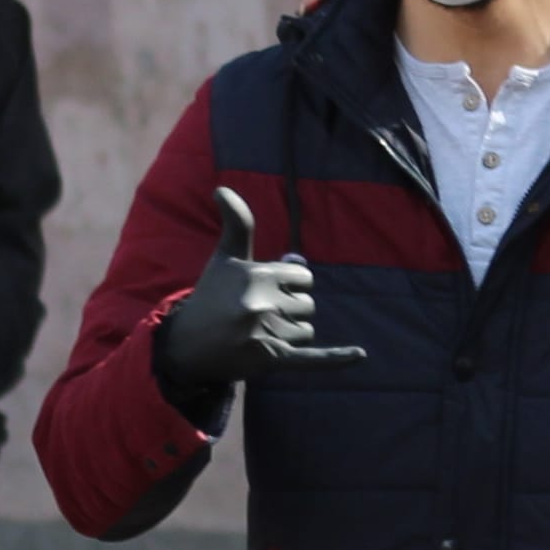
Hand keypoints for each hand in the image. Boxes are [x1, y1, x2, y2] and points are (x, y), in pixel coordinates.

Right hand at [149, 191, 370, 413]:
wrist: (188, 346)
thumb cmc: (211, 297)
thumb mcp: (225, 258)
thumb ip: (237, 223)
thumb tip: (223, 189)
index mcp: (258, 275)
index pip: (304, 277)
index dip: (289, 284)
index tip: (266, 292)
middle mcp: (263, 303)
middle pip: (307, 304)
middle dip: (290, 309)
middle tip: (258, 316)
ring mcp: (267, 334)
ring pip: (306, 330)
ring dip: (290, 333)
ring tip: (258, 334)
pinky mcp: (272, 361)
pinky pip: (313, 359)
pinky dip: (337, 358)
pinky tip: (361, 355)